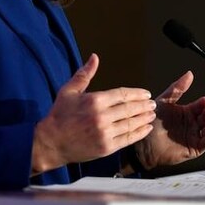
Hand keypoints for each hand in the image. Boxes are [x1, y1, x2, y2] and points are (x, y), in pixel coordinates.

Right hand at [32, 54, 156, 173]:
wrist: (51, 142)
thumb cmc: (59, 115)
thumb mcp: (69, 91)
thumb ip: (84, 74)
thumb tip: (95, 57)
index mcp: (95, 100)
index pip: (122, 94)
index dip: (137, 94)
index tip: (146, 94)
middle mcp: (102, 116)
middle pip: (130, 109)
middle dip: (144, 105)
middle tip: (152, 104)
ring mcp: (105, 133)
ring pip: (131, 123)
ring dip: (144, 118)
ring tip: (152, 115)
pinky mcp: (107, 147)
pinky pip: (128, 139)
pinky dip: (140, 133)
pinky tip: (146, 128)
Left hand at [134, 71, 204, 170]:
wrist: (142, 143)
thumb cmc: (151, 122)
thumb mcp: (164, 101)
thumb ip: (177, 88)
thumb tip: (189, 74)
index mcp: (186, 112)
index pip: (200, 106)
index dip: (204, 103)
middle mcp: (191, 124)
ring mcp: (193, 136)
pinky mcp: (193, 148)